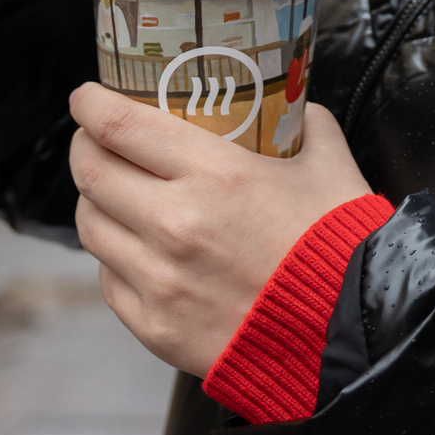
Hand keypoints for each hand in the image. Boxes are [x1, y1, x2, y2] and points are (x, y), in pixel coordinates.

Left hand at [70, 86, 374, 377]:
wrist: (349, 337)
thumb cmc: (340, 249)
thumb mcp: (331, 167)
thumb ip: (308, 126)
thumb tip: (293, 106)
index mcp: (215, 175)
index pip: (120, 126)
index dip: (91, 104)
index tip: (87, 97)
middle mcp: (175, 224)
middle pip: (91, 172)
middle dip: (85, 147)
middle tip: (96, 139)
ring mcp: (159, 280)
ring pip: (91, 226)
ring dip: (95, 202)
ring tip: (114, 194)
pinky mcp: (154, 327)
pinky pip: (109, 279)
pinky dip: (116, 257)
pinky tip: (137, 248)